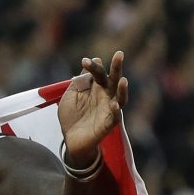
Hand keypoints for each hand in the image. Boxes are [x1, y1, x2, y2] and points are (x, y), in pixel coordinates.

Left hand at [57, 50, 126, 164]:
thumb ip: (79, 81)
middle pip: (114, 80)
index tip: (85, 60)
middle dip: (117, 68)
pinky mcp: (109, 124)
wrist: (71, 139)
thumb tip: (90, 62)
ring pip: (120, 97)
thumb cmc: (72, 116)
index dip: (93, 67)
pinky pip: (115, 117)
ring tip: (123, 80)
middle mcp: (106, 97)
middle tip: (119, 54)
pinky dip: (116, 111)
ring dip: (122, 89)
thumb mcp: (71, 96)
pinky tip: (114, 105)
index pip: (98, 74)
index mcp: (97, 88)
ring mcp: (109, 110)